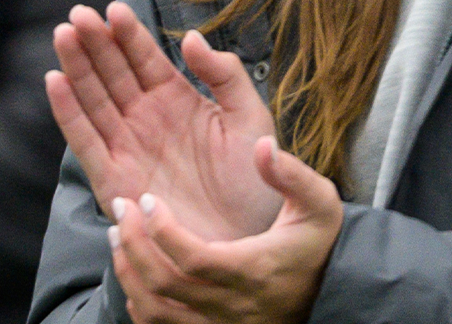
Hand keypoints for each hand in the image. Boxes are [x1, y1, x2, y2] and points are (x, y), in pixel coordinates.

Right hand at [46, 2, 281, 241]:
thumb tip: (192, 37)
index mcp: (177, 100)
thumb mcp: (250, 118)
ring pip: (93, 99)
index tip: (113, 9)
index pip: (145, 58)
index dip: (128, 33)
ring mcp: (127, 146)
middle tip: (77, 13)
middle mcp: (146, 119)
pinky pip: (84, 141)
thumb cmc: (255, 181)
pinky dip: (67, 112)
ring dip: (76, 67)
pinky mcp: (113, 178)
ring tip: (63, 34)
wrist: (249, 241)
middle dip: (94, 42)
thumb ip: (225, 75)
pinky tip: (55, 80)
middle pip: (112, 72)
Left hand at [108, 136, 342, 323]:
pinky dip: (140, 302)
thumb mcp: (319, 204)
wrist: (331, 293)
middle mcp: (233, 306)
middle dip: (134, 245)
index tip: (147, 199)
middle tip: (121, 210)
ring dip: (129, 273)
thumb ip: (292, 174)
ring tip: (120, 236)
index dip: (162, 231)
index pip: (194, 259)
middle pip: (165, 285)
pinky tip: (135, 271)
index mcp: (254, 270)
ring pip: (156, 312)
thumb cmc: (317, 245)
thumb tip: (263, 145)